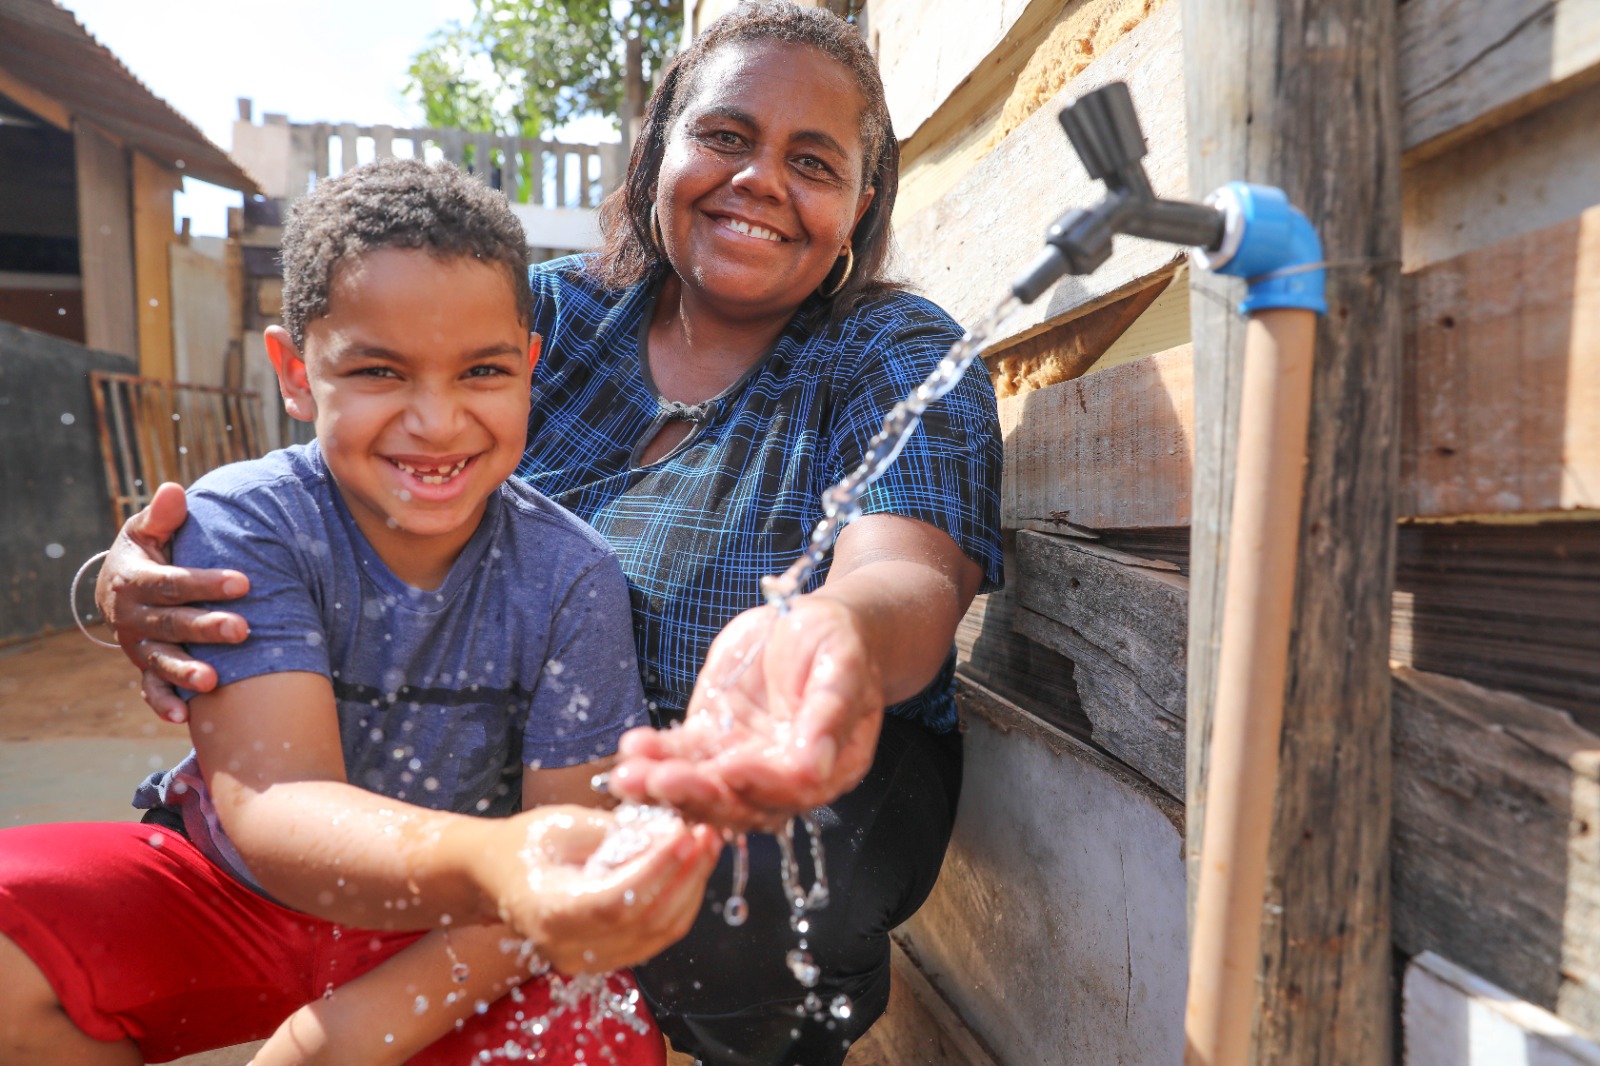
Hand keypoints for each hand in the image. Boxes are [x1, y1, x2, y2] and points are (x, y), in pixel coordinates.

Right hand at [96, 482, 249, 721]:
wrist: (120, 586)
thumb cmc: (148, 551)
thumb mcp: (147, 530)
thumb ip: (162, 516)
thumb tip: (174, 491)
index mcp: (135, 580)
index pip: (173, 582)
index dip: (206, 583)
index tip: (244, 582)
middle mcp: (132, 616)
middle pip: (173, 624)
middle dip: (207, 628)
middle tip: (243, 630)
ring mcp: (138, 645)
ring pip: (162, 660)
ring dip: (186, 672)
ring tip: (213, 682)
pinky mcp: (145, 666)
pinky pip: (151, 689)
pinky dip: (164, 703)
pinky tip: (183, 718)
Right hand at [477, 805, 720, 974]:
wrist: (497, 875)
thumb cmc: (527, 842)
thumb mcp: (566, 824)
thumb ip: (619, 833)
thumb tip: (671, 832)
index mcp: (551, 912)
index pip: (618, 901)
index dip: (658, 868)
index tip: (684, 832)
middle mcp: (569, 948)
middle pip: (646, 922)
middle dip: (686, 874)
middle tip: (708, 832)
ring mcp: (589, 960)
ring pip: (660, 933)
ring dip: (692, 887)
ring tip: (707, 845)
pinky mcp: (608, 957)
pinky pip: (657, 935)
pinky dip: (681, 901)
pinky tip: (692, 867)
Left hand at [608, 596, 884, 829]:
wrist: (810, 625)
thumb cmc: (839, 644)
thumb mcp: (842, 666)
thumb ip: (831, 714)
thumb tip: (816, 766)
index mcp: (827, 767)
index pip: (791, 788)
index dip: (758, 784)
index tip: (728, 770)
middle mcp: (781, 777)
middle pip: (738, 803)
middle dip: (697, 796)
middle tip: (661, 781)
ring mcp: (741, 761)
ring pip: (701, 789)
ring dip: (662, 788)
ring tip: (628, 777)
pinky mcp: (710, 740)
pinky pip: (680, 757)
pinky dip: (654, 758)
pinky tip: (631, 749)